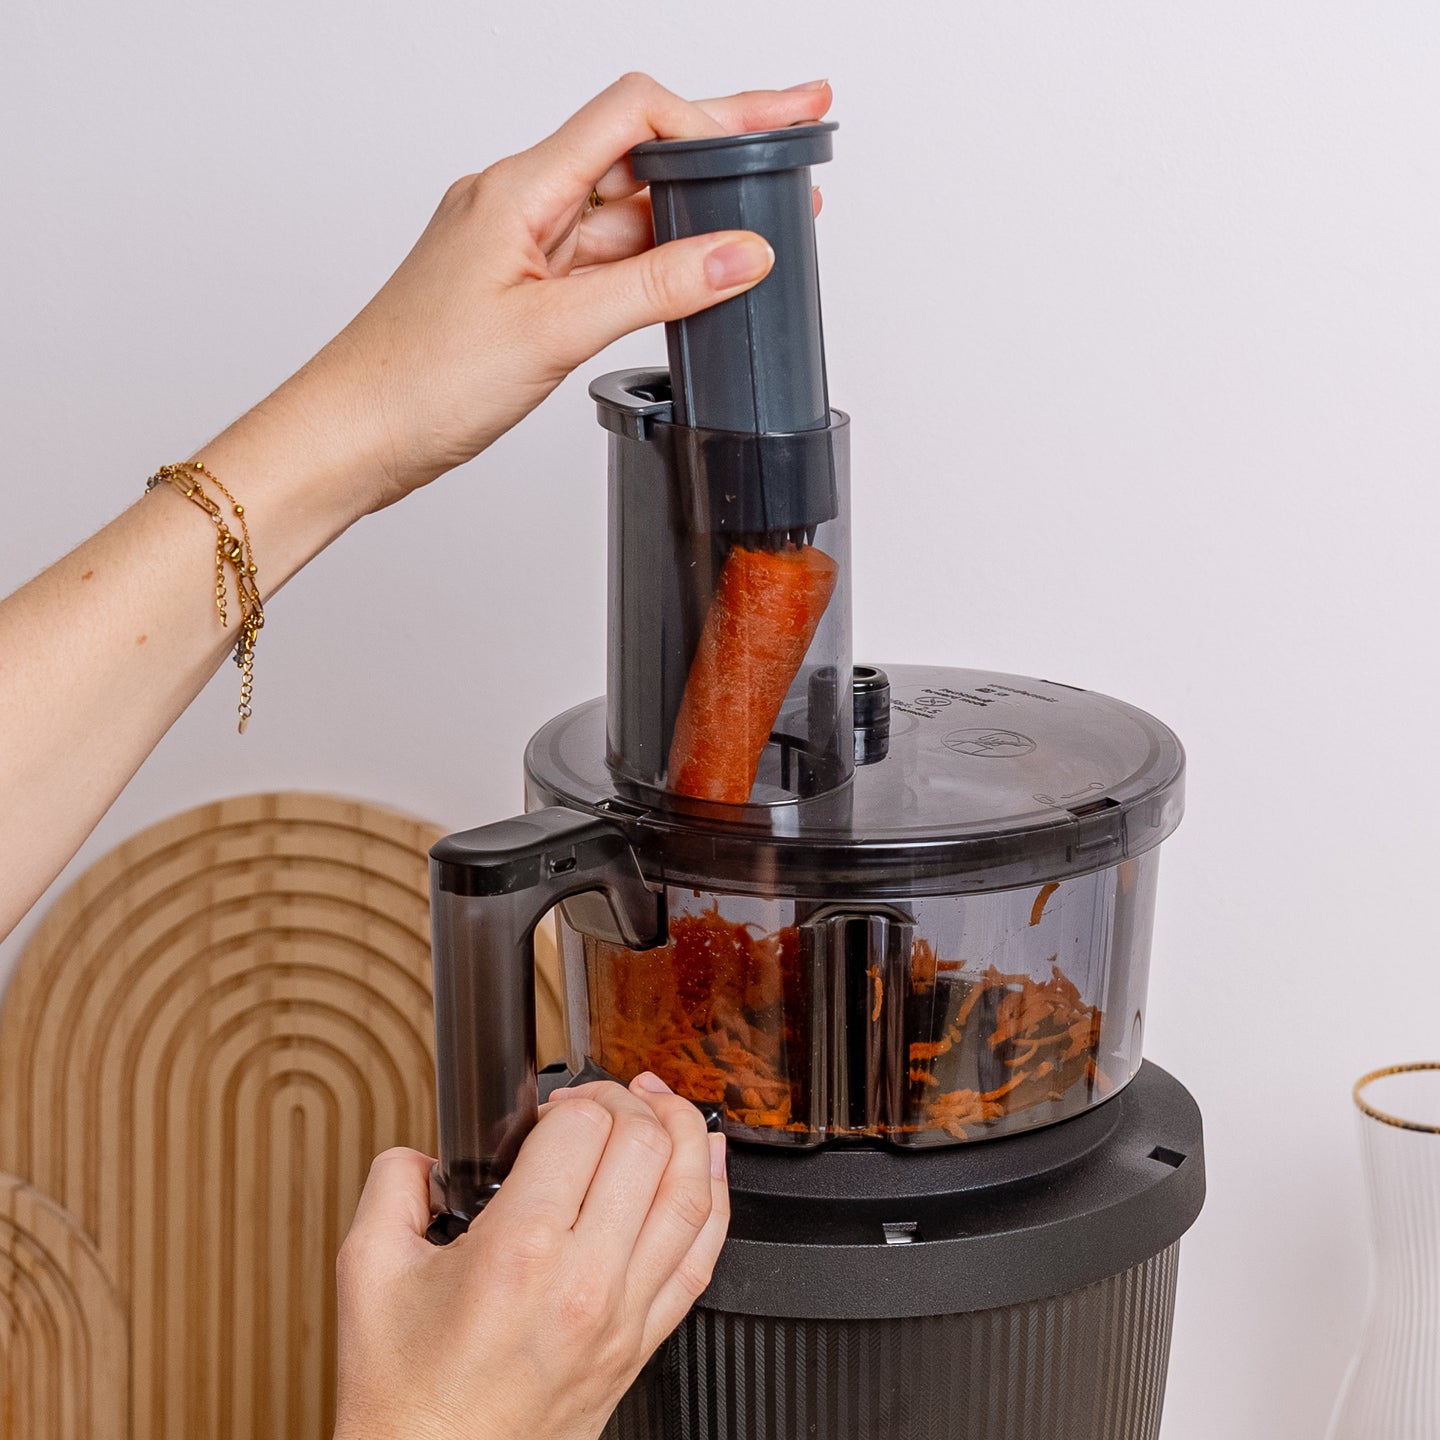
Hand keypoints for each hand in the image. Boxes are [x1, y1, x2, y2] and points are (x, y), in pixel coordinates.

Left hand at [277, 72, 832, 519]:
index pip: (632, 113)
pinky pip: (602, 258)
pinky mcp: (520, 289)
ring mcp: (519, 246)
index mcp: (517, 189)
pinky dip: (654, 259)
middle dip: (725, 138)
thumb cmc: (417, 380)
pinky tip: (697, 265)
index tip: (776, 133)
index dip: (711, 117)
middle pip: (638, 150)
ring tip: (769, 205)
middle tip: (801, 121)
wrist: (352, 435)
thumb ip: (655, 288)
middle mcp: (518, 203)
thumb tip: (739, 252)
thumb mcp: (553, 331)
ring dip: (695, 207)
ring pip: (624, 210)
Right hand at [333, 1074, 728, 1439]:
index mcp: (519, 1252)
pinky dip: (713, 1198)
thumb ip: (392, 1187)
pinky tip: (705, 1165)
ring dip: (685, 1132)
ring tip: (661, 1106)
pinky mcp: (641, 1342)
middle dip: (626, 1100)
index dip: (569, 1099)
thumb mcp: (367, 1271)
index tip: (548, 1112)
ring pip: (689, 1195)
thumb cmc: (404, 1396)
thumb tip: (420, 1153)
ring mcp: (622, 1314)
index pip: (583, 1128)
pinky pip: (702, 1256)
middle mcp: (583, 1280)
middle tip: (597, 1101)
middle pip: (645, 1147)